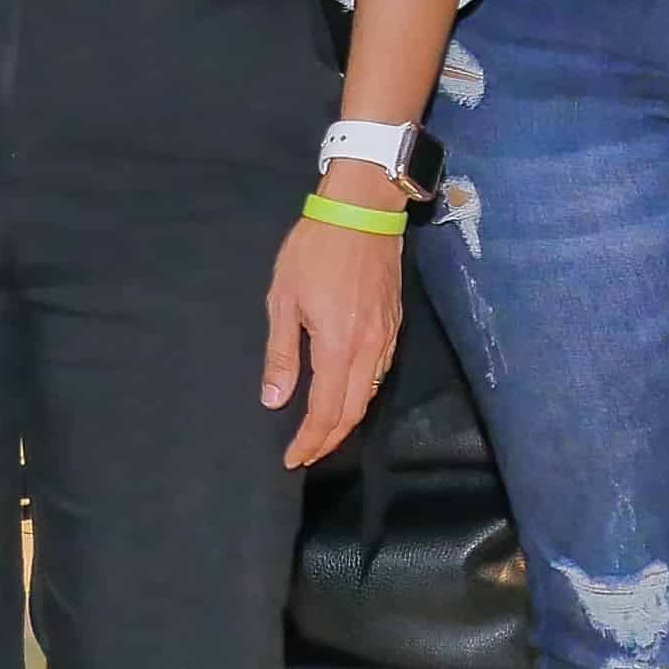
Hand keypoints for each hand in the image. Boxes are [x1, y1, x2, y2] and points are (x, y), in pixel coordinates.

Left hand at [261, 188, 404, 472]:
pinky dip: (362, 396)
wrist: (362, 210)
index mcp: (338, 346)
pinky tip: (347, 396)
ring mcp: (386, 338)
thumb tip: (274, 401)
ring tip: (323, 433)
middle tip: (306, 455)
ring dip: (346, 421)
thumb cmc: (315, 250)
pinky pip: (379, 374)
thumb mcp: (284, 298)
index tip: (292, 458)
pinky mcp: (394, 326)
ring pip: (369, 396)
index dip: (310, 441)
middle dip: (329, 440)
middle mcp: (368, 350)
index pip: (326, 411)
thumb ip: (281, 354)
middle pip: (352, 412)